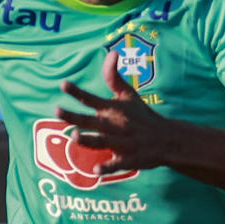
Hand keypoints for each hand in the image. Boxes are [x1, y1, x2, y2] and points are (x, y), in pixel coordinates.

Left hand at [56, 50, 173, 174]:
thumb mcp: (128, 95)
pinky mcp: (130, 159)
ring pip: (103, 141)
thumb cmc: (142, 115)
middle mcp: (116, 125)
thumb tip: (111, 52)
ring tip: (74, 137)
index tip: (63, 85)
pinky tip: (96, 171)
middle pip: (91, 121)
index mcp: (114, 109)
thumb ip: (114, 76)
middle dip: (75, 117)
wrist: (168, 138)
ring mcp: (123, 142)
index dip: (77, 92)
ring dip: (89, 140)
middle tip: (57, 111)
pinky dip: (107, 167)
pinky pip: (117, 164)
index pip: (91, 99)